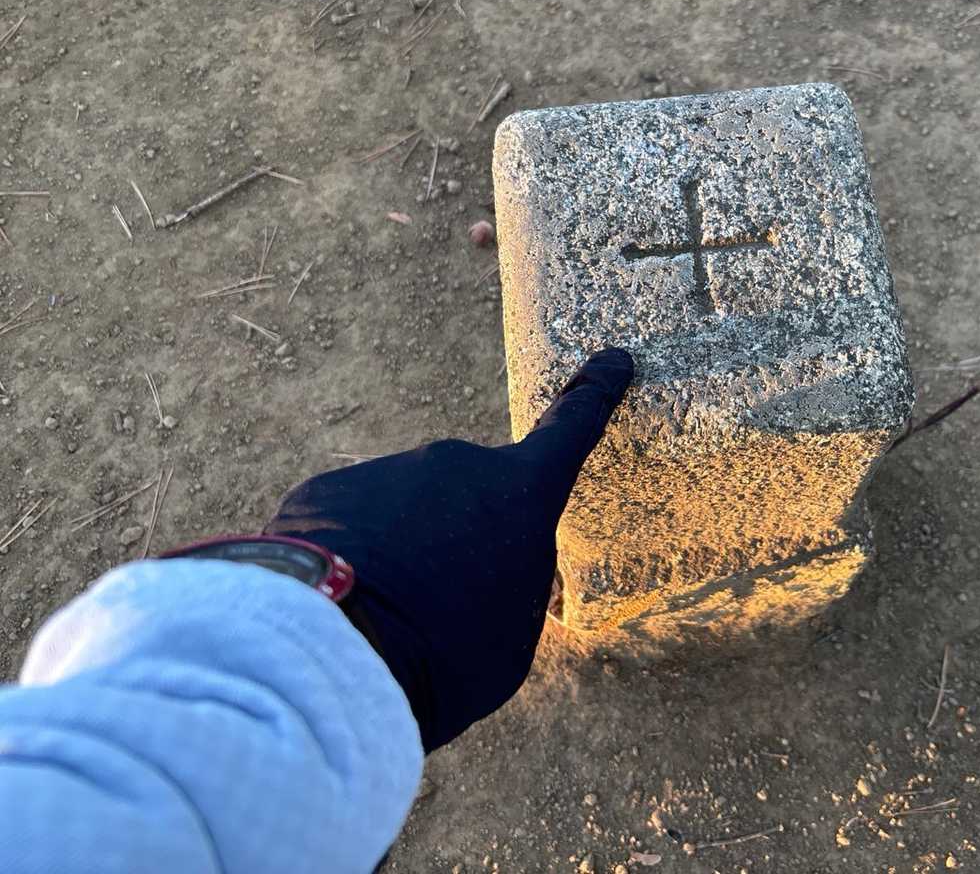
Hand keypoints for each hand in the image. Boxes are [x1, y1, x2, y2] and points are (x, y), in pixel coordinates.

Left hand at [264, 348, 632, 751]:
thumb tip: (486, 573)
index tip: (613, 359)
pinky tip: (342, 603)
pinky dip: (353, 557)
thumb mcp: (512, 636)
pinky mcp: (328, 489)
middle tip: (445, 609)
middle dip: (464, 540)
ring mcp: (390, 471)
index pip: (571, 430)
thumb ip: (510, 585)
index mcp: (522, 493)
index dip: (595, 394)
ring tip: (388, 619)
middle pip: (473, 497)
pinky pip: (353, 522)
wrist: (336, 655)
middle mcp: (459, 464)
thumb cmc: (447, 658)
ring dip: (404, 553)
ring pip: (408, 512)